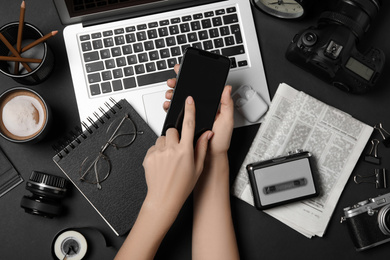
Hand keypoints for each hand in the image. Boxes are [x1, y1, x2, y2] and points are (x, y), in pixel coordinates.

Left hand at [143, 96, 212, 215]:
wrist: (164, 198)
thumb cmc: (181, 186)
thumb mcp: (197, 167)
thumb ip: (201, 148)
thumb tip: (206, 134)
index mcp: (185, 151)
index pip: (188, 124)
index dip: (190, 110)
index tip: (189, 100)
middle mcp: (171, 150)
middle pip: (172, 130)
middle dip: (175, 136)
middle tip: (177, 150)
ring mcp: (158, 153)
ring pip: (162, 138)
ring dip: (166, 145)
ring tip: (169, 160)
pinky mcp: (148, 156)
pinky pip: (153, 147)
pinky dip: (158, 152)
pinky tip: (162, 163)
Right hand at [164, 64, 233, 156]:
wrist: (211, 156)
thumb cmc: (220, 141)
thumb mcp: (227, 120)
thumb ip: (227, 104)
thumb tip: (227, 88)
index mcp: (210, 105)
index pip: (200, 87)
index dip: (191, 77)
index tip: (184, 71)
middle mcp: (199, 109)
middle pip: (187, 91)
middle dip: (178, 83)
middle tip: (173, 81)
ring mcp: (191, 116)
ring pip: (179, 100)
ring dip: (172, 94)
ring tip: (170, 93)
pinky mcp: (183, 123)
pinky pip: (174, 113)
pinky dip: (169, 107)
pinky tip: (168, 104)